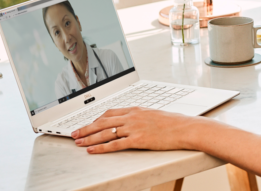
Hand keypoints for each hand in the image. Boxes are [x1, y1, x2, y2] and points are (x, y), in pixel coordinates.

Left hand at [71, 107, 201, 153]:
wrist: (185, 128)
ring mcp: (134, 128)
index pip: (110, 113)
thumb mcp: (155, 114)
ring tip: (78, 143)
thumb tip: (133, 121)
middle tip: (75, 134)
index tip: (88, 124)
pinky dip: (101, 148)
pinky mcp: (138, 140)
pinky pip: (115, 144)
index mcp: (136, 109)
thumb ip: (141, 117)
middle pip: (102, 122)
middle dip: (86, 128)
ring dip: (89, 138)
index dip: (95, 119)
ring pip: (105, 133)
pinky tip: (92, 150)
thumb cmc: (174, 122)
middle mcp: (132, 117)